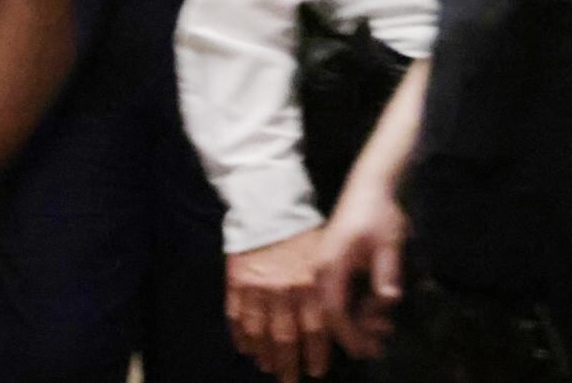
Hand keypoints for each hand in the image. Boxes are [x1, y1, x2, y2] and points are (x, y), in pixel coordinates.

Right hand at [227, 228, 332, 381]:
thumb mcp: (324, 256)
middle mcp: (283, 291)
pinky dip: (241, 336)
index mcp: (308, 284)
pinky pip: (236, 317)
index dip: (315, 354)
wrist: (267, 207)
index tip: (316, 371)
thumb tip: (335, 320)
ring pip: (259, 333)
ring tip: (268, 366)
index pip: (314, 330)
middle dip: (288, 364)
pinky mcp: (236, 283)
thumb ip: (326, 288)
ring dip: (264, 354)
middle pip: (284, 339)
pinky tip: (246, 348)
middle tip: (290, 380)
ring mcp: (256, 289)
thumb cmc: (301, 232)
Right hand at [311, 178, 406, 360]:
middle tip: (384, 336)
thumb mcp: (387, 243)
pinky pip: (338, 296)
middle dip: (357, 331)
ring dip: (358, 320)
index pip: (334, 310)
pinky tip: (375, 310)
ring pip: (335, 306)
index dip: (349, 334)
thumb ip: (386, 273)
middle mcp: (321, 270)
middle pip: (332, 313)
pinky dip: (355, 308)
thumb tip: (388, 301)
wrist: (370, 186)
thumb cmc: (378, 213)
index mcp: (330, 265)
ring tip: (386, 325)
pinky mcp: (332, 266)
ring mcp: (325, 268)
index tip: (367, 350)